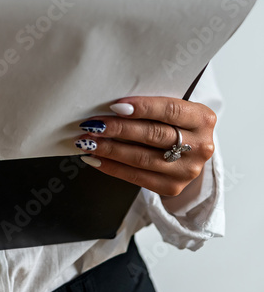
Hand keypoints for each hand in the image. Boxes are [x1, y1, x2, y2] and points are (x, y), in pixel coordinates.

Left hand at [74, 97, 215, 196]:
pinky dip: (113, 167)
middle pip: (153, 135)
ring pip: (142, 158)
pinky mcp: (173, 187)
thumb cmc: (174, 122)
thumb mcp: (174, 108)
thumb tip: (112, 104)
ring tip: (88, 141)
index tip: (115, 106)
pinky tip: (95, 158)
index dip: (142, 107)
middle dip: (119, 129)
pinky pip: (137, 178)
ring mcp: (188, 170)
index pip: (170, 110)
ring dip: (110, 149)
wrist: (190, 151)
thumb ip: (152, 104)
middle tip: (93, 124)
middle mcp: (200, 146)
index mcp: (202, 118)